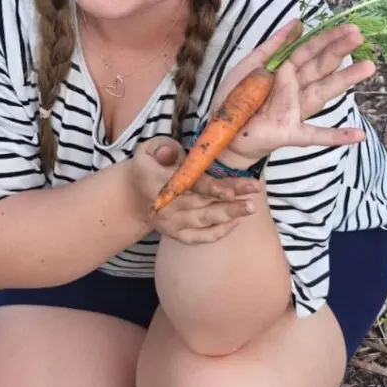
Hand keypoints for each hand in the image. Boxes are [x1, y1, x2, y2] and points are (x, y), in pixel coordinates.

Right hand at [130, 137, 260, 243]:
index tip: (233, 190)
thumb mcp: (149, 149)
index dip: (214, 188)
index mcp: (160, 182)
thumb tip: (171, 153)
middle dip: (231, 201)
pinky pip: (198, 238)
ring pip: (204, 222)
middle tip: (253, 196)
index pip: (192, 186)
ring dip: (229, 215)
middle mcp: (167, 206)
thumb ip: (162, 148)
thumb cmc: (149, 165)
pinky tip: (236, 222)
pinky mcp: (175, 234)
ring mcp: (171, 223)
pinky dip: (217, 233)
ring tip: (250, 208)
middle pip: (203, 204)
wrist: (132, 194)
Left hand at [213, 19, 375, 164]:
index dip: (327, 38)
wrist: (223, 130)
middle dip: (339, 50)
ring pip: (323, 92)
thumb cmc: (236, 97)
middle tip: (359, 36)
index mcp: (286, 70)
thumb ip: (273, 46)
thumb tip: (298, 23)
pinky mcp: (291, 132)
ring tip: (368, 67)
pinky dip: (337, 136)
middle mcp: (296, 88)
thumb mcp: (250, 65)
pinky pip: (316, 135)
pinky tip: (359, 135)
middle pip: (320, 66)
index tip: (350, 27)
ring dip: (346, 80)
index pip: (309, 50)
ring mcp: (296, 110)